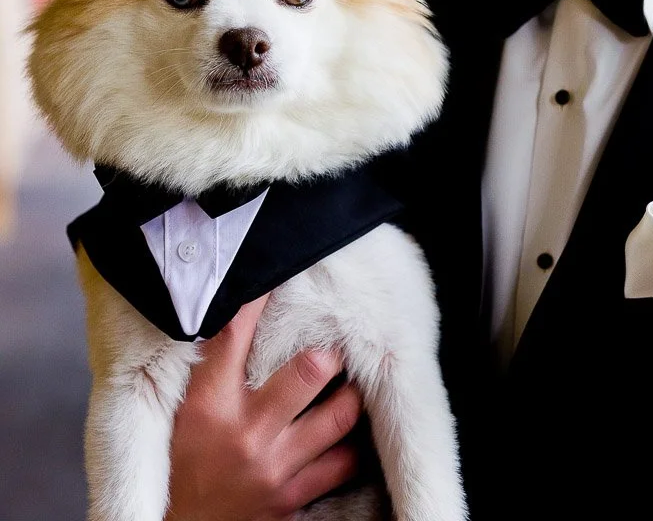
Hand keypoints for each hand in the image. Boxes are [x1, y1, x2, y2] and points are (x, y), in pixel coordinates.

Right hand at [167, 294, 362, 520]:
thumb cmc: (177, 460)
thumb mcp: (181, 407)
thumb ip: (209, 364)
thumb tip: (236, 307)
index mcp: (208, 403)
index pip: (236, 334)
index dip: (261, 298)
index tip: (278, 275)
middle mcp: (245, 432)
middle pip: (310, 370)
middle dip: (330, 350)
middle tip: (338, 338)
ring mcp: (272, 468)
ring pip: (339, 416)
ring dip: (351, 394)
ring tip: (354, 378)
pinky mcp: (290, 499)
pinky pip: (342, 464)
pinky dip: (352, 443)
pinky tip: (351, 426)